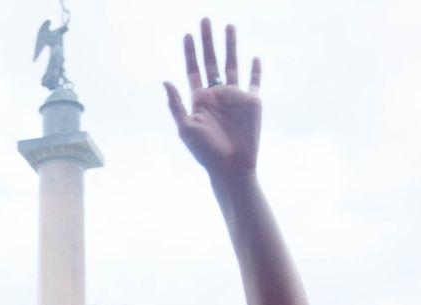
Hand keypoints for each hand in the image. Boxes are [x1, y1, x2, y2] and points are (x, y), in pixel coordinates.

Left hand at [164, 20, 260, 181]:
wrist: (231, 167)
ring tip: (228, 26)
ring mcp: (235, 97)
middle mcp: (217, 95)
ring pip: (232, 65)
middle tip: (205, 20)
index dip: (190, 52)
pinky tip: (254, 57)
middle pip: (211, 61)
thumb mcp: (186, 128)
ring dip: (230, 46)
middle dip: (208, 41)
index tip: (188, 34)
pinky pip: (254, 82)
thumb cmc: (206, 152)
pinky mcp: (252, 102)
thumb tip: (165, 80)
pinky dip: (255, 70)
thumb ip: (176, 104)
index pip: (193, 69)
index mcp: (199, 99)